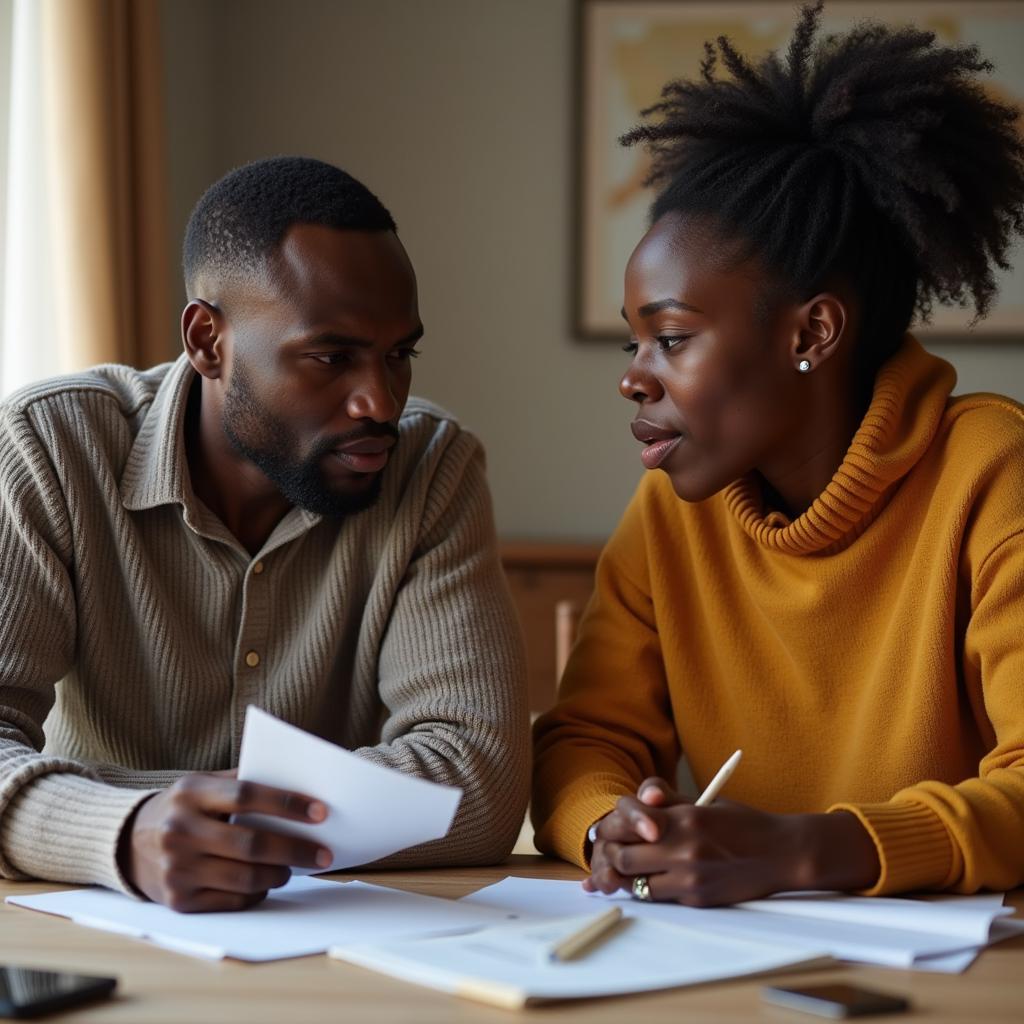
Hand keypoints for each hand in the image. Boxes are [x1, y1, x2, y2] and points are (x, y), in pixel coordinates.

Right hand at [121, 770, 330, 911]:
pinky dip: (257, 894)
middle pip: (251, 844)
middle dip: (295, 850)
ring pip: (245, 878)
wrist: (126, 842)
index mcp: (190, 793)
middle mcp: (180, 830)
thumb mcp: (202, 783)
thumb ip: (241, 782)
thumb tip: (298, 787)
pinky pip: (231, 901)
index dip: (287, 804)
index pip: (247, 795)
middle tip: (323, 854)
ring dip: (279, 875)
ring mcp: (177, 868)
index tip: (321, 812)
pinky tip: (267, 883)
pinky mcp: (178, 900)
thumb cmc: (182, 808)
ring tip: (293, 868)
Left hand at [584, 777, 878, 905]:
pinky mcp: (698, 900)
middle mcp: (685, 849)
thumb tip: (637, 800)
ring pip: (637, 884)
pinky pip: (660, 899)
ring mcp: (691, 878)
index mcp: (684, 817)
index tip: (607, 830)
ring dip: (627, 877)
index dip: (611, 828)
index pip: (627, 824)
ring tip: (627, 868)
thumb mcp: (704, 802)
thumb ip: (668, 801)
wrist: (781, 853)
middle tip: (611, 851)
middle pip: (624, 858)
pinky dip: (650, 891)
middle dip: (613, 854)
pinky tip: (651, 881)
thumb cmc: (741, 823)